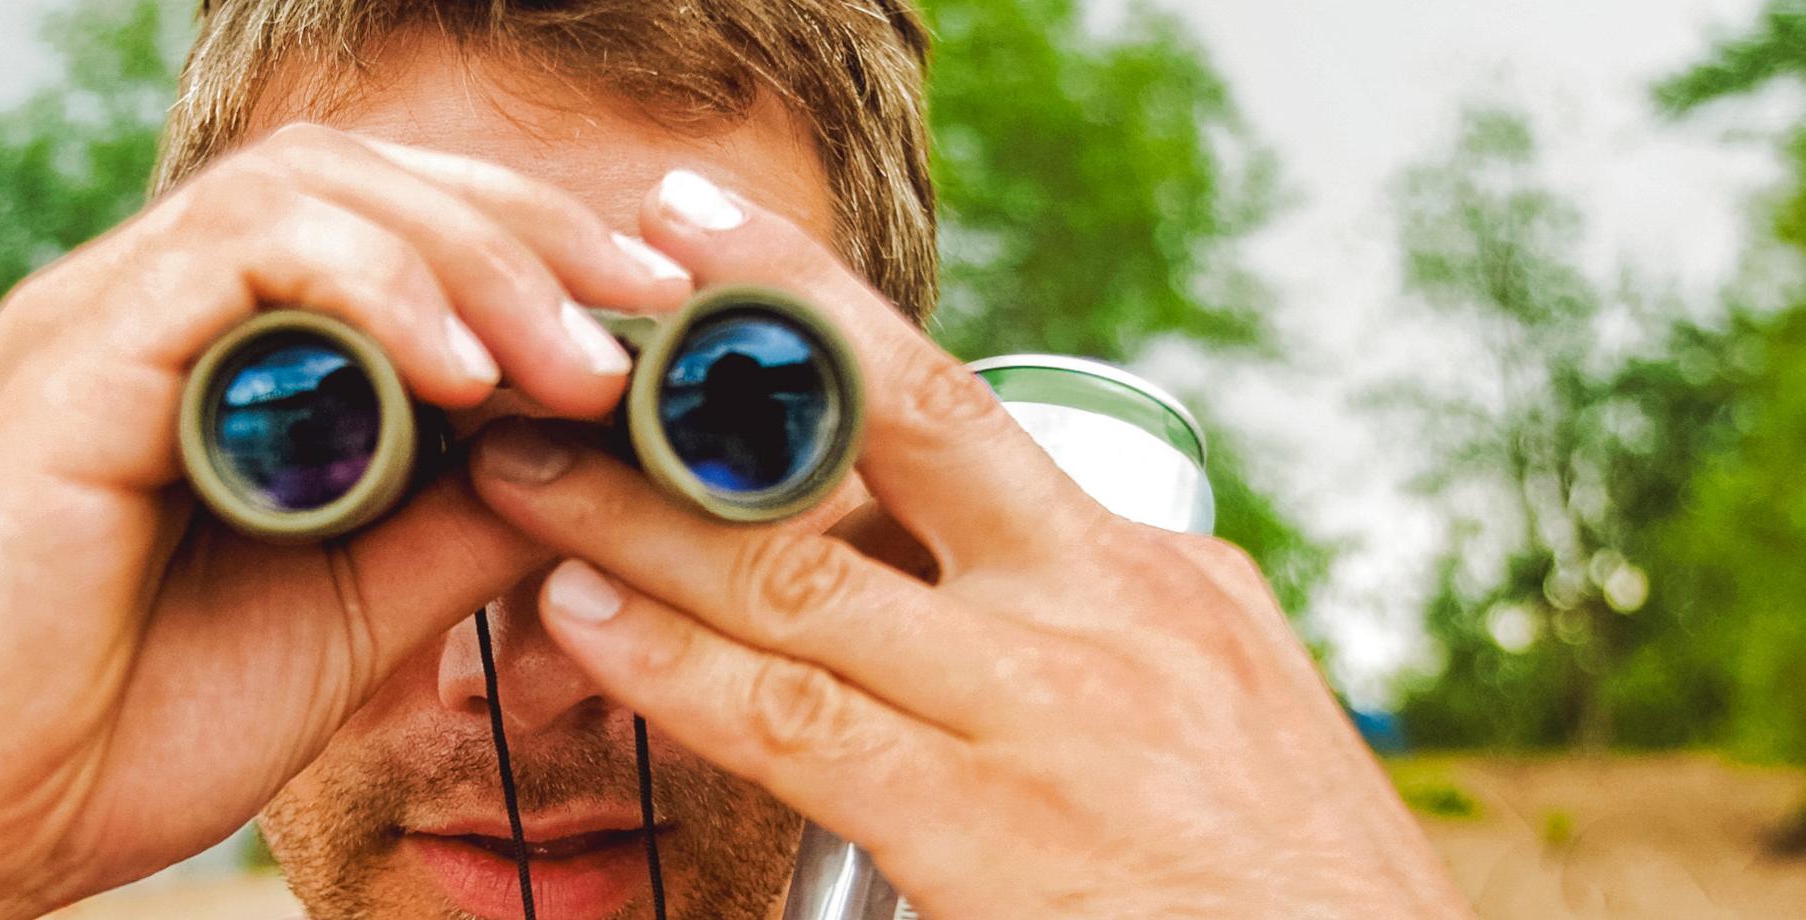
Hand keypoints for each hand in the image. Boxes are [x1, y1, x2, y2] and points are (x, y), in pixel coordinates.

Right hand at [0, 125, 690, 918]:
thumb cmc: (108, 732)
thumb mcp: (351, 607)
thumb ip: (460, 515)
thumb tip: (605, 448)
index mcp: (212, 350)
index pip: (391, 219)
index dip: (537, 247)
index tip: (668, 324)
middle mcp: (151, 306)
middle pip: (367, 172)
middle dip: (535, 227)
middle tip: (661, 313)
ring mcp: (102, 319)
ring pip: (312, 187)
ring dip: (477, 257)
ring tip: (586, 355)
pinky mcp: (67, 363)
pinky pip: (236, 259)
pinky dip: (372, 292)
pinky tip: (470, 374)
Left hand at [463, 171, 1465, 918]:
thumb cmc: (1286, 893)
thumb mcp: (1224, 706)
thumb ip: (1101, 621)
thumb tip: (974, 561)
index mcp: (1150, 569)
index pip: (953, 411)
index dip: (814, 318)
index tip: (706, 252)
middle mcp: (1099, 608)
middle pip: (882, 430)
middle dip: (718, 361)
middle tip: (587, 315)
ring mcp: (1043, 715)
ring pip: (799, 574)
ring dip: (636, 517)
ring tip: (518, 472)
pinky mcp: (987, 834)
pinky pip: (797, 725)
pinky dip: (676, 663)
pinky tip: (586, 621)